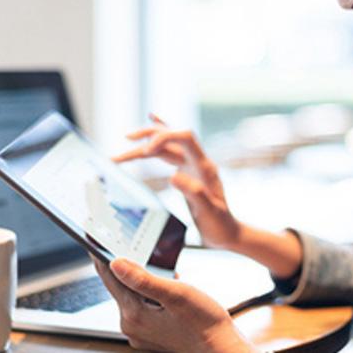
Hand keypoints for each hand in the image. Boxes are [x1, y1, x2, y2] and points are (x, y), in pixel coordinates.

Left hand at [94, 257, 255, 352]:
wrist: (221, 349)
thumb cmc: (204, 323)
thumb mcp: (176, 294)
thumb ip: (144, 279)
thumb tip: (116, 264)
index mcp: (133, 315)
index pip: (110, 278)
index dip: (101, 255)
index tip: (94, 239)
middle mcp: (133, 326)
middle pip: (120, 286)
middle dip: (126, 265)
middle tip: (127, 244)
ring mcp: (142, 332)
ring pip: (132, 295)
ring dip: (141, 278)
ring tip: (154, 265)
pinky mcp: (152, 333)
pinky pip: (143, 305)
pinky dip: (150, 292)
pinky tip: (165, 285)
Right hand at [113, 114, 239, 247]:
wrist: (227, 232)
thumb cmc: (220, 224)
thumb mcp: (209, 212)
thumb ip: (194, 193)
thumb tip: (173, 176)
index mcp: (204, 167)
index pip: (185, 137)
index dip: (164, 138)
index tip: (146, 150)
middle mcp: (197, 161)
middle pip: (172, 136)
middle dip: (148, 135)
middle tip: (127, 139)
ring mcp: (191, 164)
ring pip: (166, 145)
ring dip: (145, 142)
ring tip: (125, 142)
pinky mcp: (185, 170)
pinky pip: (170, 149)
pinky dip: (159, 136)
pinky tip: (152, 121)